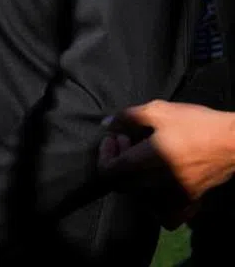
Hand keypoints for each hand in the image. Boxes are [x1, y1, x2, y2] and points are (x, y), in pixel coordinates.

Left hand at [100, 100, 234, 218]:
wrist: (234, 141)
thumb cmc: (196, 123)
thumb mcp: (158, 110)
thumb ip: (127, 117)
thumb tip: (107, 126)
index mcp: (146, 162)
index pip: (109, 172)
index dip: (105, 154)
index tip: (115, 138)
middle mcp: (157, 184)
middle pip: (122, 185)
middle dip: (117, 164)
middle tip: (128, 144)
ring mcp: (174, 196)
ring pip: (141, 201)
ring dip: (133, 183)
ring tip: (142, 163)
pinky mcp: (191, 201)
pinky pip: (167, 216)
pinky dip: (156, 208)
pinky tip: (158, 190)